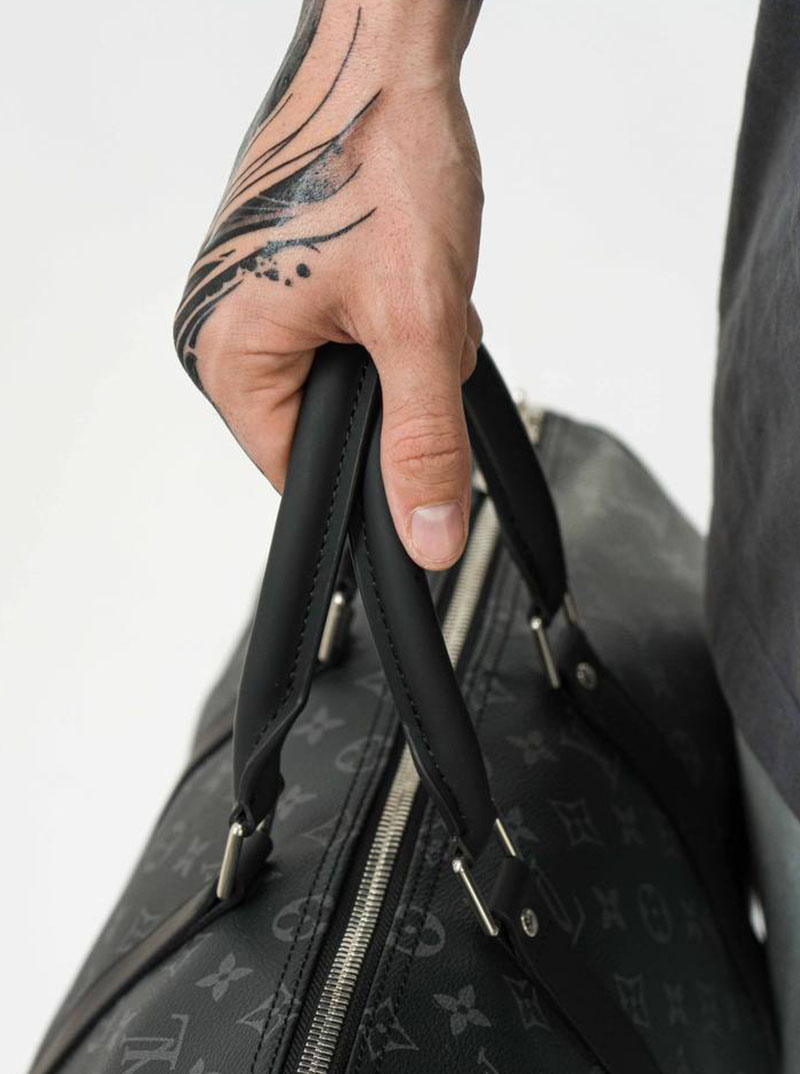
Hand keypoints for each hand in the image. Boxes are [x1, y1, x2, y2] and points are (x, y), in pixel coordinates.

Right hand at [174, 0, 483, 568]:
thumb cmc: (377, 155)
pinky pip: (345, 329)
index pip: (295, 473)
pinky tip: (406, 266)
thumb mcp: (417, 325)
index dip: (368, 465)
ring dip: (402, 347)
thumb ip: (423, 444)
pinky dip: (393, 313)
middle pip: (326, 422)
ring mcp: (249, 295)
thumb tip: (426, 537)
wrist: (383, 52)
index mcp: (226, 355)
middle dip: (394, 391)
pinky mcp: (283, 268)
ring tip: (411, 282)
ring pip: (348, 376)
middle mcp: (221, 328)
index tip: (414, 430)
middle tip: (417, 327)